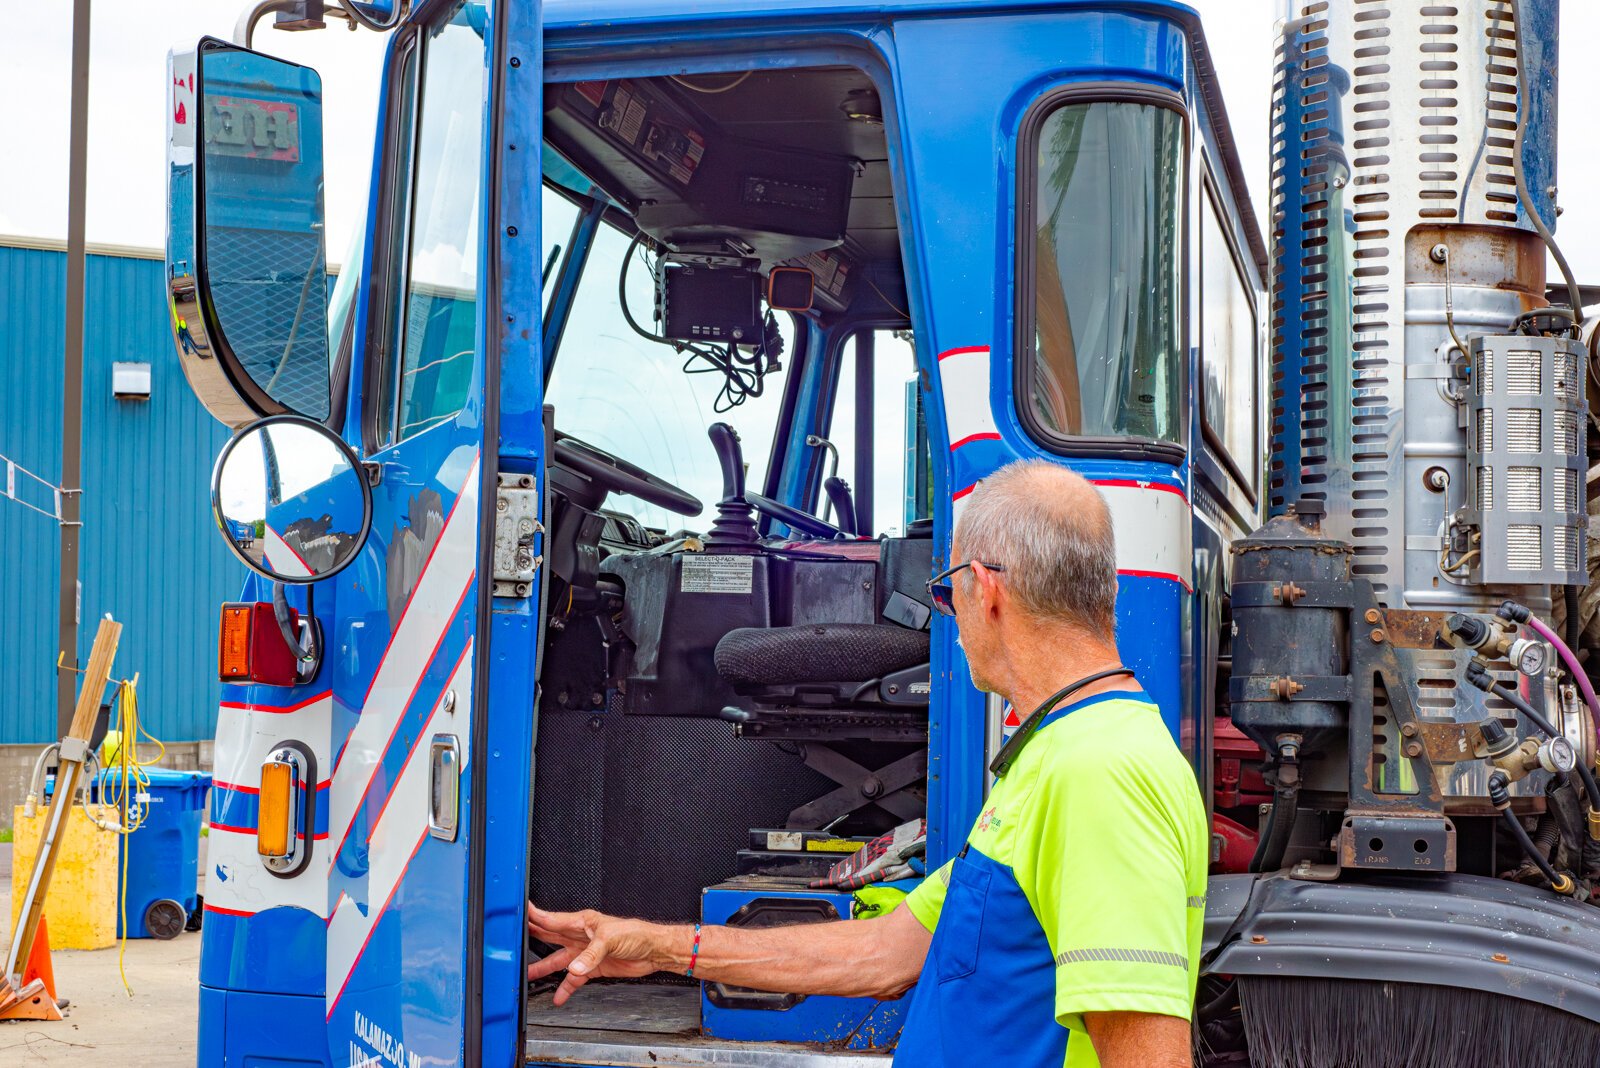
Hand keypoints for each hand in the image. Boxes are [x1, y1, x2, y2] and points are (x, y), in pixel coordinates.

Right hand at [526, 902, 675, 1004]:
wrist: (652, 951)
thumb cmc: (636, 933)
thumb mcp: (610, 939)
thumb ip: (590, 955)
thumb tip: (574, 968)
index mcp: (583, 922)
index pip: (553, 919)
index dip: (535, 916)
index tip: (519, 913)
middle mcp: (581, 936)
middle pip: (551, 937)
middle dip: (532, 938)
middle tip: (513, 940)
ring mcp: (585, 953)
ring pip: (558, 960)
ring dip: (544, 968)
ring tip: (527, 975)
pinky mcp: (592, 968)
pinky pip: (574, 979)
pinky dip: (565, 988)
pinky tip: (558, 997)